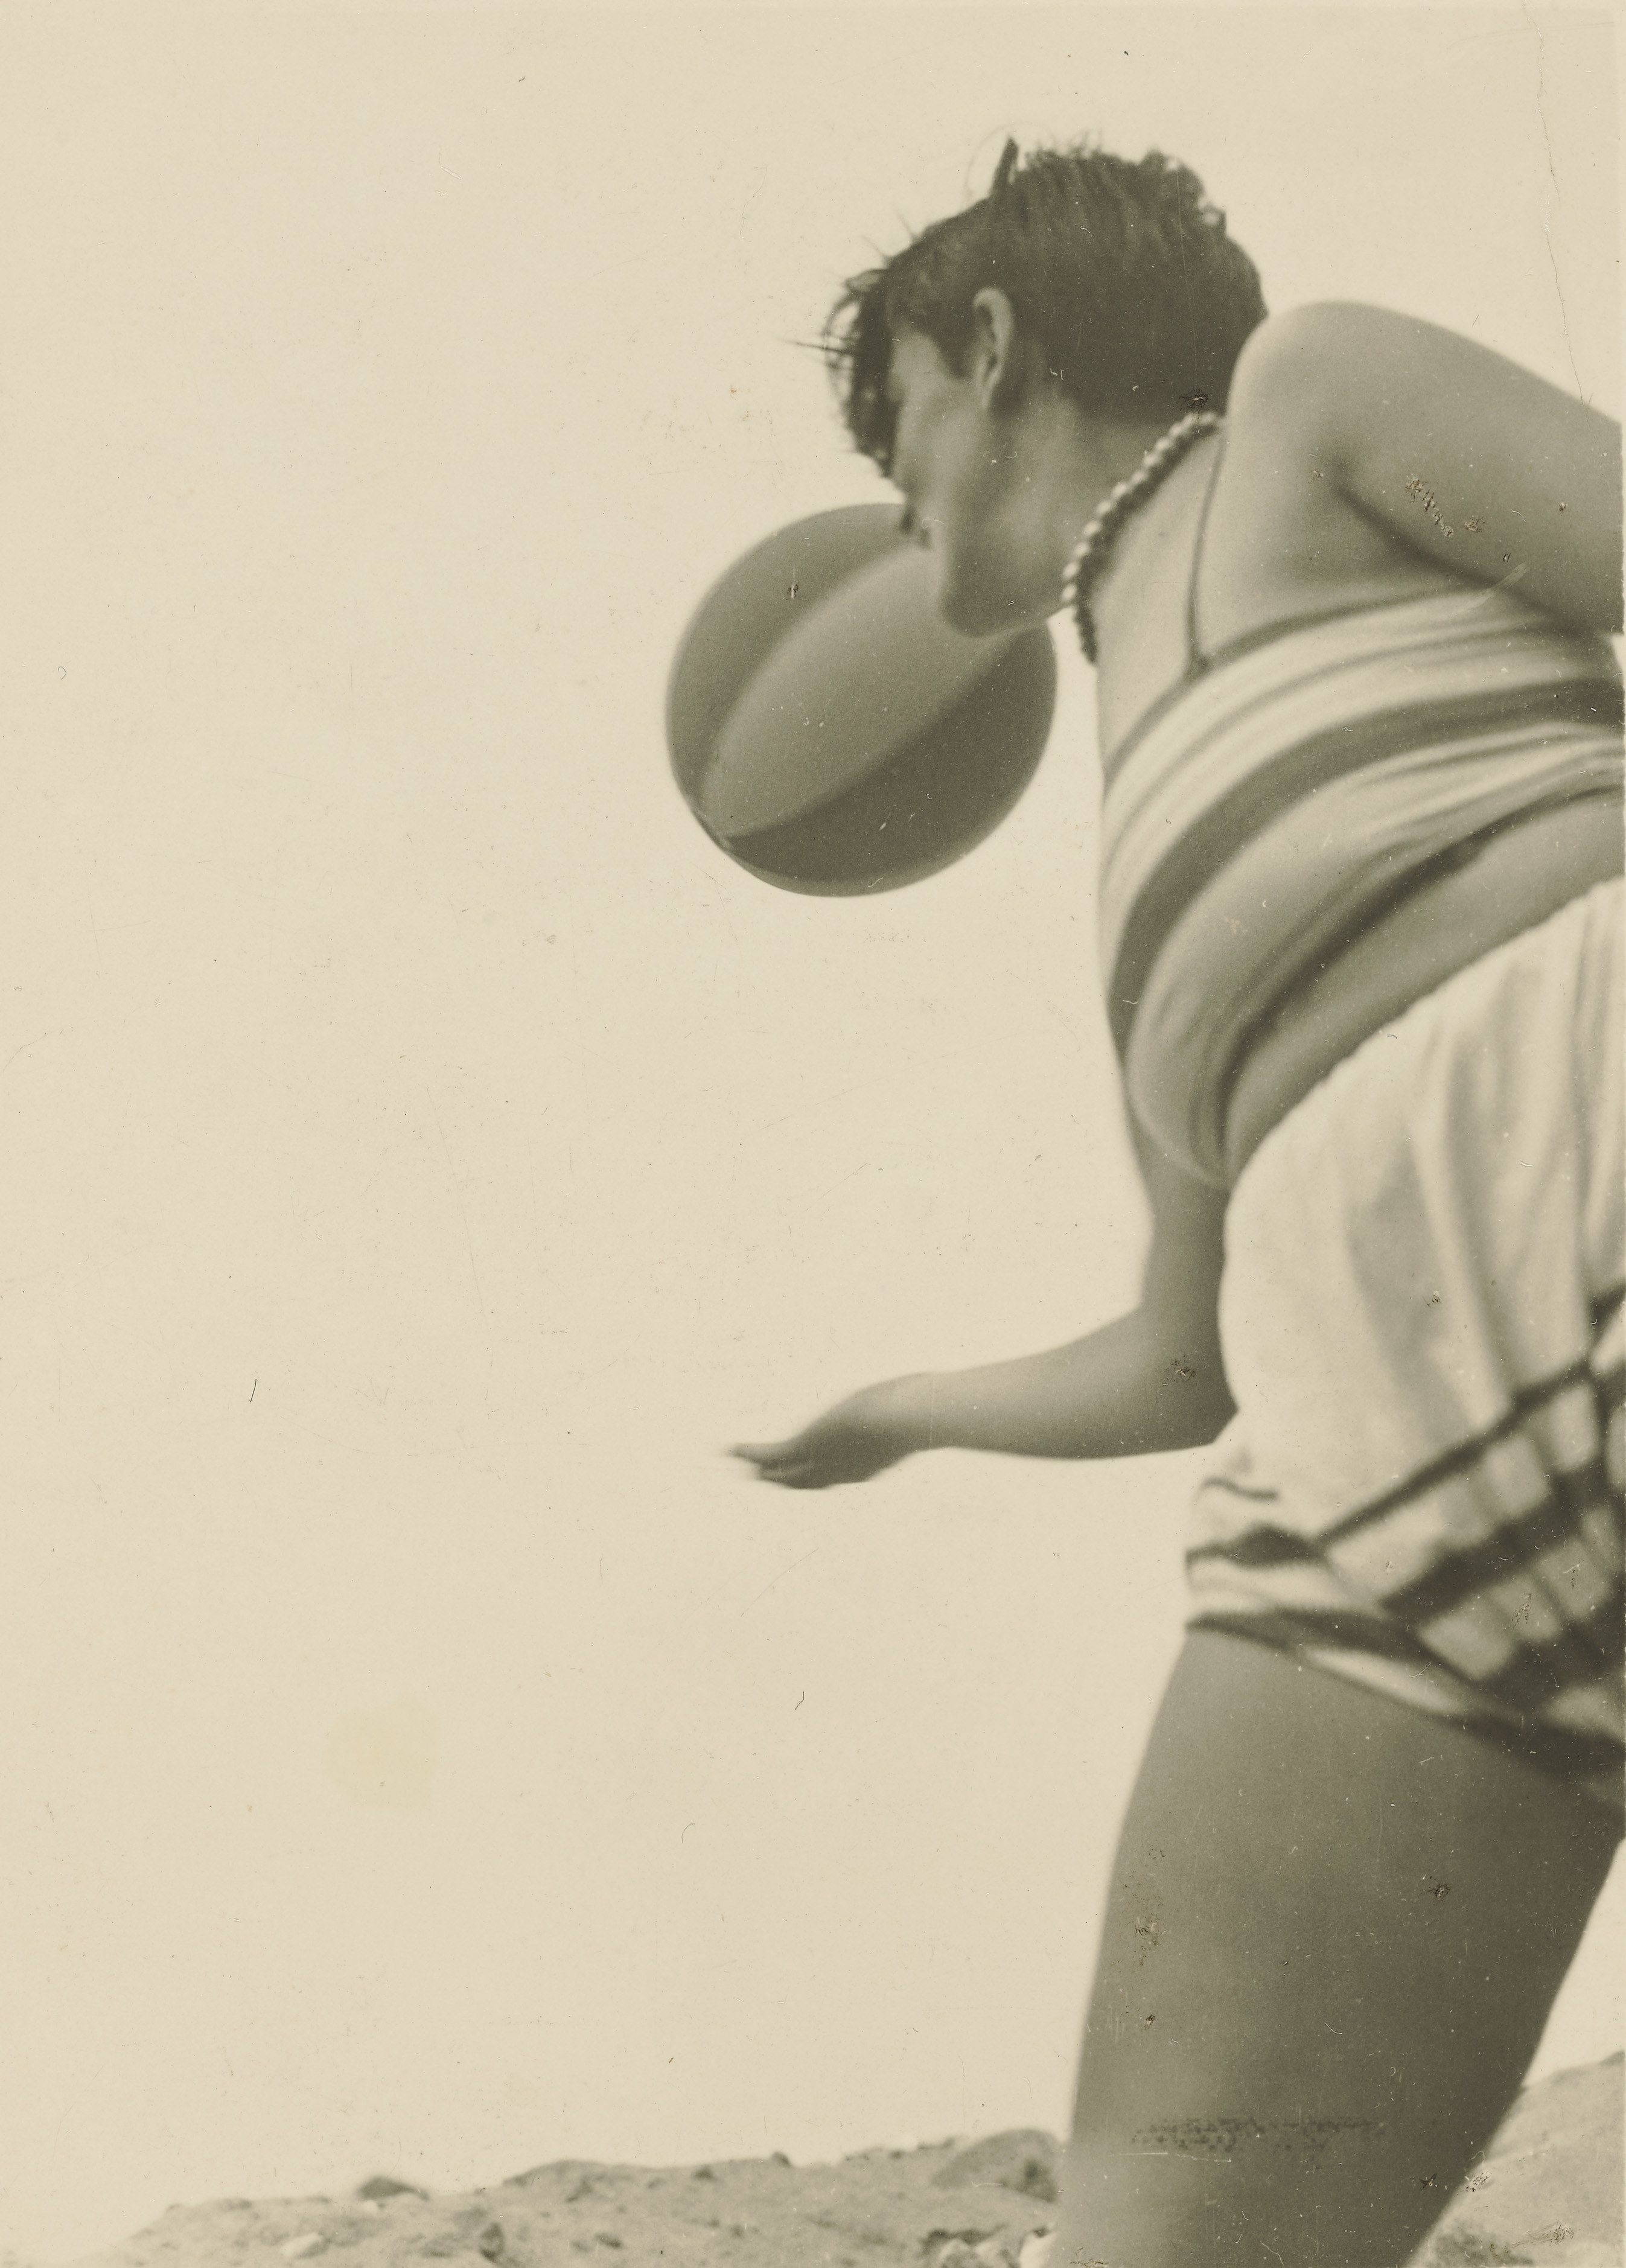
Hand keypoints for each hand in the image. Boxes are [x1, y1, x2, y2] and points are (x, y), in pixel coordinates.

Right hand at [732, 1377, 929, 1489]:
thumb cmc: (927, 1411)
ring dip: (762, 1470)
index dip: (819, 1474)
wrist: (909, 1419)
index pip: (838, 1475)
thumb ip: (936, 1403)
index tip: (807, 1472)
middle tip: (765, 1477)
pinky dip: (749, 1453)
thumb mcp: (927, 1406)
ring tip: (740, 1467)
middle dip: (785, 1480)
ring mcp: (824, 1459)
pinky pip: (771, 1455)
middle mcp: (843, 1471)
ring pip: (785, 1473)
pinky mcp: (807, 1444)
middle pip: (807, 1482)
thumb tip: (966, 1391)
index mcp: (870, 1465)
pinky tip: (730, 1449)